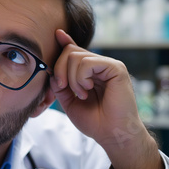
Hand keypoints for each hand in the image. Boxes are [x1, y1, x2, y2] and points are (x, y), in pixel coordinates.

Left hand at [50, 29, 162, 168]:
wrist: (112, 135)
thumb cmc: (95, 121)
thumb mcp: (69, 102)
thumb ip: (61, 85)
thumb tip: (52, 71)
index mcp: (91, 72)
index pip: (76, 51)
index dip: (65, 42)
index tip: (57, 33)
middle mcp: (100, 66)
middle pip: (70, 52)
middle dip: (59, 69)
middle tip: (63, 87)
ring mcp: (109, 65)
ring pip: (76, 56)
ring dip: (71, 78)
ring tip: (81, 94)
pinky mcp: (116, 68)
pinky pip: (87, 63)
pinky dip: (81, 78)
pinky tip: (87, 90)